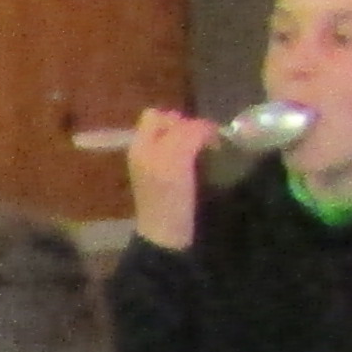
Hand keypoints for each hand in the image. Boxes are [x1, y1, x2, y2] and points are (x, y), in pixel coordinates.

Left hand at [125, 110, 218, 252]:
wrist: (168, 236)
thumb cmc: (169, 195)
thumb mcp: (176, 157)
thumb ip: (188, 134)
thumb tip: (206, 126)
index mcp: (140, 145)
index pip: (156, 116)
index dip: (179, 120)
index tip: (198, 134)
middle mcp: (145, 153)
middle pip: (167, 127)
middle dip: (189, 130)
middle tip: (207, 143)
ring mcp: (156, 168)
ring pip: (177, 142)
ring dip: (195, 143)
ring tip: (210, 153)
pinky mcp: (169, 182)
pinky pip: (182, 158)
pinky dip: (195, 157)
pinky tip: (206, 166)